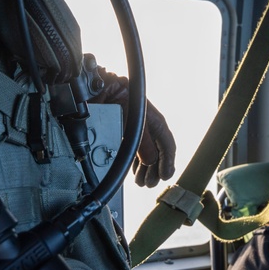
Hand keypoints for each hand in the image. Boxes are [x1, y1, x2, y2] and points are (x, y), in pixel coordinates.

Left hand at [91, 69, 176, 186]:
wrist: (100, 85)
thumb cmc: (119, 98)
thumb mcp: (135, 123)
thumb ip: (144, 144)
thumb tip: (152, 162)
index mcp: (156, 122)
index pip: (168, 146)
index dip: (168, 163)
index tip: (165, 176)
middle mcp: (149, 125)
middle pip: (157, 152)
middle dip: (154, 170)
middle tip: (149, 184)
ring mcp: (137, 128)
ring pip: (146, 152)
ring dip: (144, 168)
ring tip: (140, 181)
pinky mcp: (125, 129)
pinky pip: (135, 149)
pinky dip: (135, 162)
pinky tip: (133, 170)